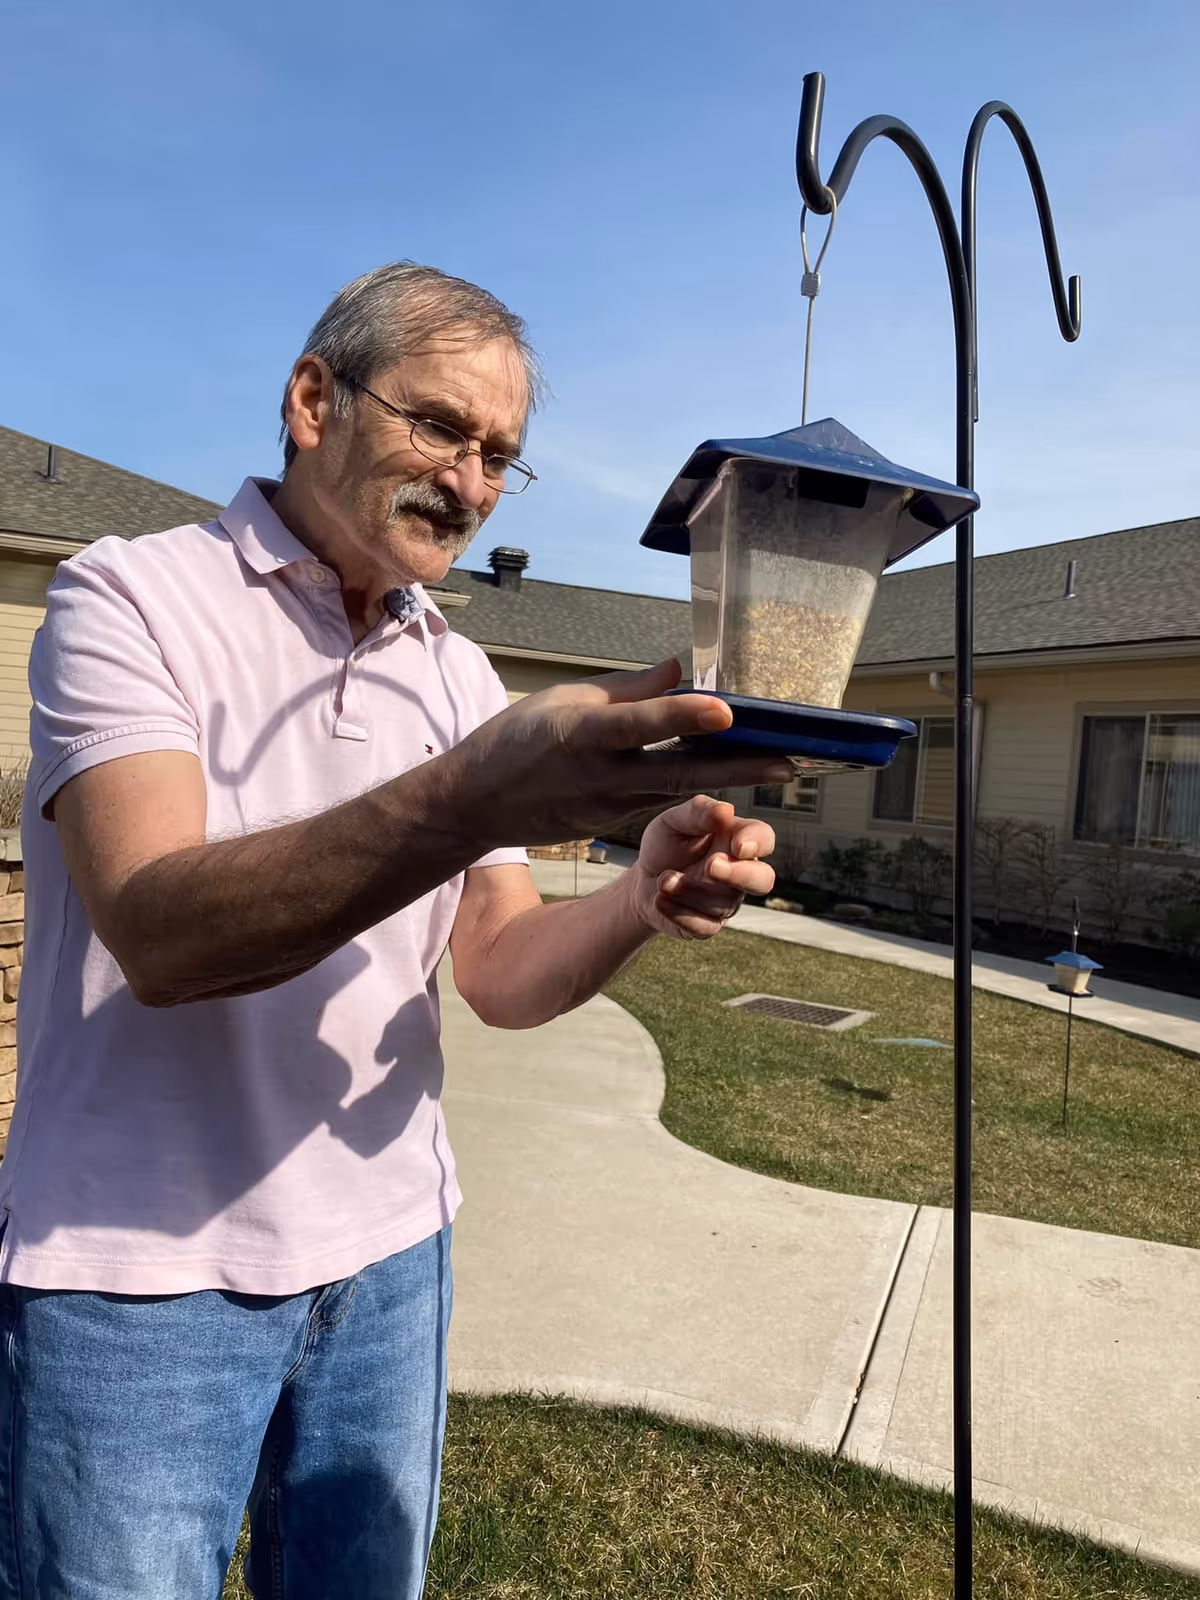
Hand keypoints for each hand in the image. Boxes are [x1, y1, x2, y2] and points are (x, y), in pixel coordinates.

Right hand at [435, 659, 793, 850]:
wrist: (479, 804)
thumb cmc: (519, 739)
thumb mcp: (566, 699)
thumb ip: (628, 690)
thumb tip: (680, 670)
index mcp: (582, 735)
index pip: (641, 726)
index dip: (684, 717)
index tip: (727, 711)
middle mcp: (601, 778)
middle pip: (680, 774)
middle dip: (738, 768)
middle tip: (790, 762)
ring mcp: (611, 808)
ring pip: (679, 791)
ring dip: (731, 780)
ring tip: (782, 765)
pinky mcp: (616, 823)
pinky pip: (663, 802)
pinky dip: (700, 790)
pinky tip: (737, 776)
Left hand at [628, 796, 774, 939]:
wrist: (643, 879)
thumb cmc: (666, 844)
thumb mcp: (674, 821)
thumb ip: (698, 813)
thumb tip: (726, 811)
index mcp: (737, 840)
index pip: (764, 838)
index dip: (757, 842)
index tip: (737, 845)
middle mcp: (740, 872)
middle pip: (763, 879)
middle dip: (739, 874)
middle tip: (709, 866)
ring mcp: (727, 901)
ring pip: (724, 903)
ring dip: (690, 890)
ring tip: (663, 879)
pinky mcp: (709, 925)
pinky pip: (704, 927)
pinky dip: (678, 913)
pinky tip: (659, 899)